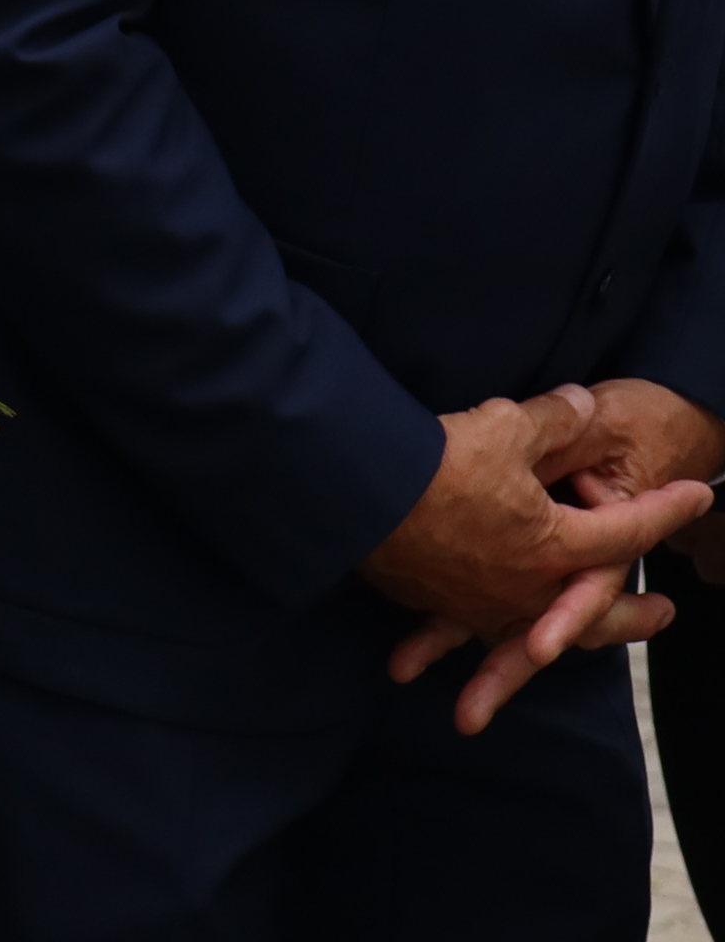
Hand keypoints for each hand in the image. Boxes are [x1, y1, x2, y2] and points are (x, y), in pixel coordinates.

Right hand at [384, 377, 724, 730]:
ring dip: (572, 640)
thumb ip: (553, 418)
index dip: (668, 509)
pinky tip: (499, 633)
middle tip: (663, 614)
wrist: (356, 496)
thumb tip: (581, 404)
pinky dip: (497, 636)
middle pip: (596, 610)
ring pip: (540, 634)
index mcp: (555, 546)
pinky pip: (479, 630)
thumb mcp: (506, 426)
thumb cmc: (437, 464)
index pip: (627, 529)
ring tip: (582, 643)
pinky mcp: (437, 602)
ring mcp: (481, 603)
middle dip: (633, 615)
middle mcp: (527, 588)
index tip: (700, 497)